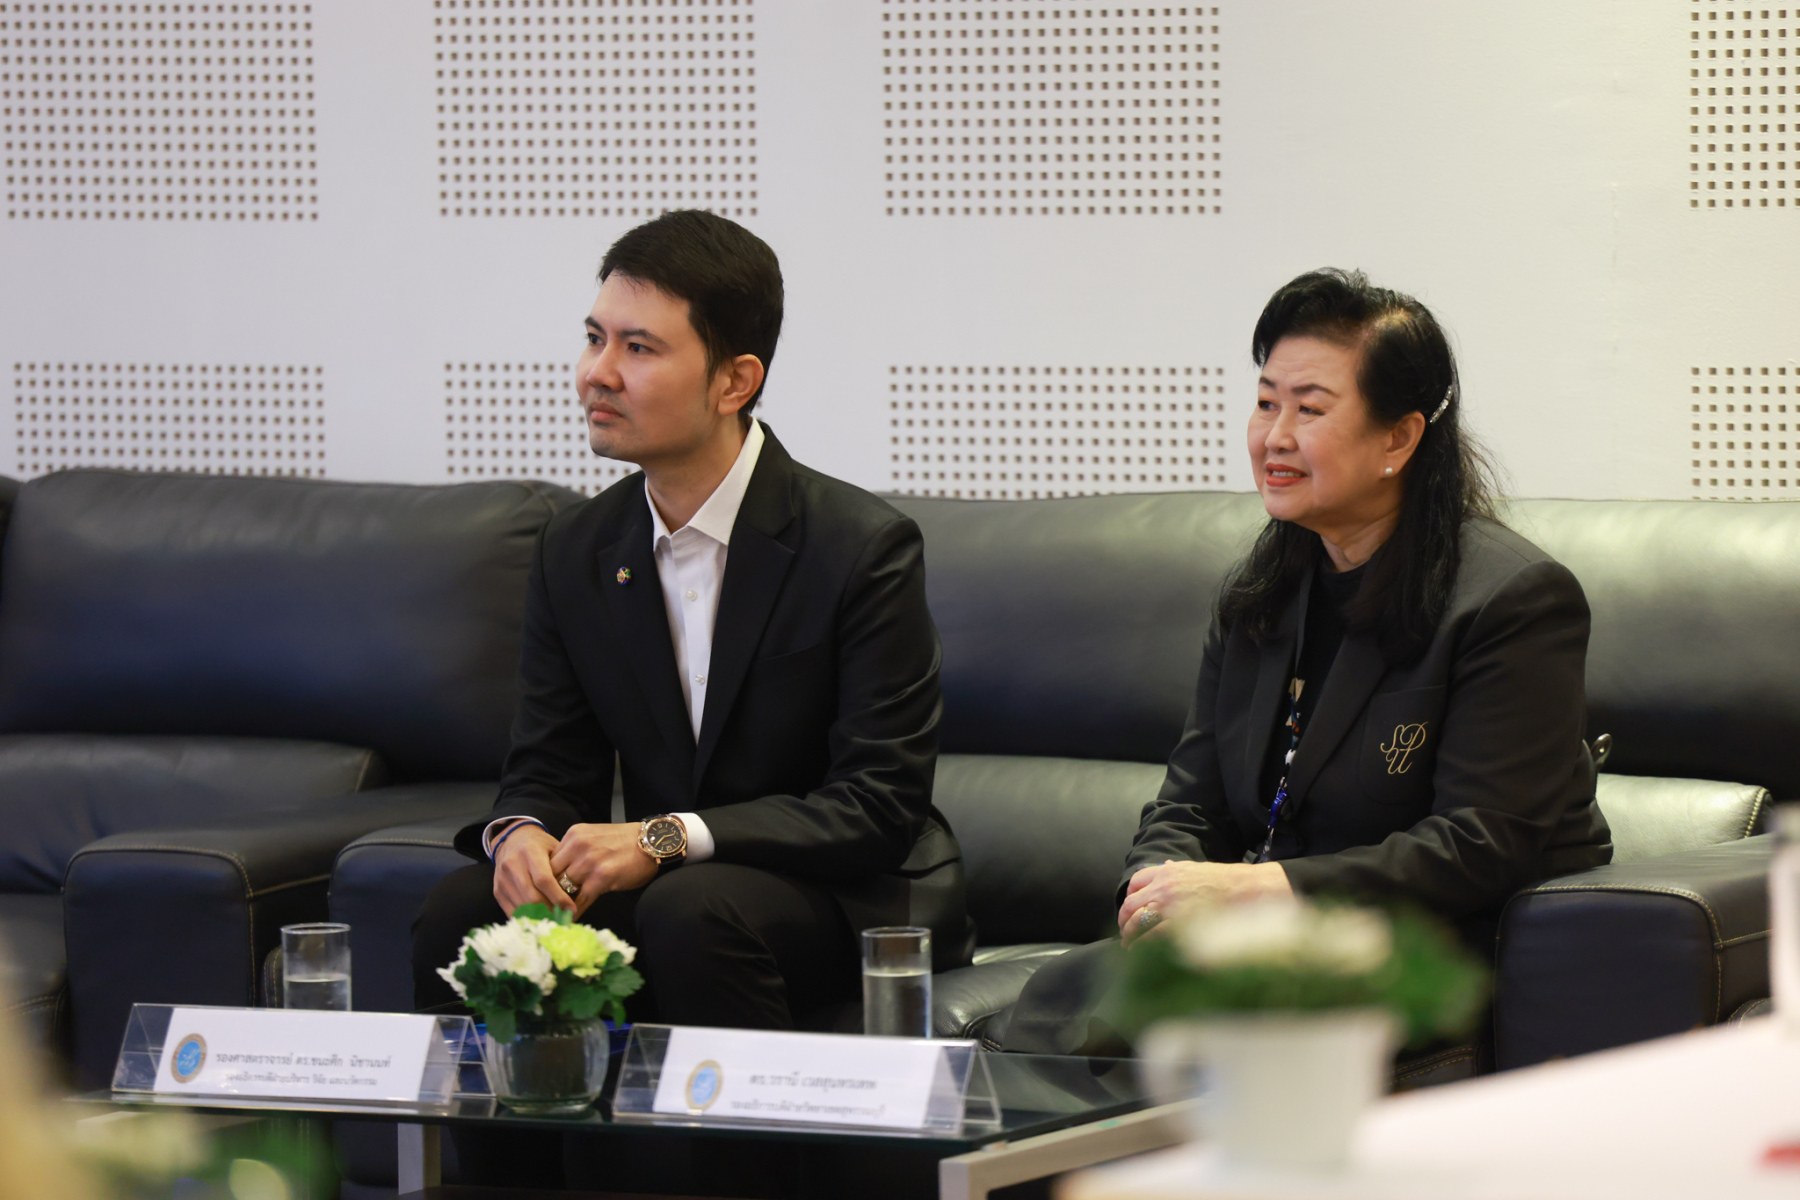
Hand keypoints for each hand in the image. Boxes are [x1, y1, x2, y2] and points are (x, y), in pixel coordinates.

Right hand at [492, 823, 573, 915]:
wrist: (512, 840)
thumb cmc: (540, 845)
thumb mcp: (554, 848)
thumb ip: (562, 868)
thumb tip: (576, 895)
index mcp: (530, 851)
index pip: (543, 879)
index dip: (558, 897)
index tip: (571, 909)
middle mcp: (512, 865)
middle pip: (532, 897)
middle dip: (550, 910)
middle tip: (565, 918)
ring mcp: (502, 879)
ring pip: (522, 906)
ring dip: (540, 917)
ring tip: (556, 921)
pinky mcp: (497, 891)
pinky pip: (512, 911)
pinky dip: (527, 919)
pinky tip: (540, 921)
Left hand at [549, 823, 658, 918]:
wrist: (653, 842)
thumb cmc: (626, 842)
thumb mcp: (594, 837)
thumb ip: (576, 851)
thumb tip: (560, 874)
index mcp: (574, 834)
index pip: (549, 860)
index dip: (545, 879)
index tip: (542, 893)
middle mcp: (577, 846)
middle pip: (551, 875)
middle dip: (547, 893)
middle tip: (543, 908)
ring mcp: (589, 862)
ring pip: (563, 889)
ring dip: (559, 905)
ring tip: (553, 918)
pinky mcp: (601, 878)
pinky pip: (580, 900)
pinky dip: (574, 913)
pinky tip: (570, 920)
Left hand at [1118, 860, 1292, 944]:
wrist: (1249, 890)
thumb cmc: (1228, 881)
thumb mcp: (1197, 868)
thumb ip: (1177, 871)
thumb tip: (1166, 866)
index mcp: (1168, 872)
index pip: (1136, 882)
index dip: (1130, 898)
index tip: (1130, 909)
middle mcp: (1163, 887)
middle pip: (1131, 904)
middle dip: (1125, 920)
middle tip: (1126, 932)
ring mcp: (1169, 906)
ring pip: (1136, 922)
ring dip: (1130, 936)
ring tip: (1130, 946)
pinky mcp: (1178, 925)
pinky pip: (1150, 938)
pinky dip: (1141, 947)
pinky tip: (1139, 954)